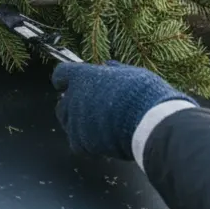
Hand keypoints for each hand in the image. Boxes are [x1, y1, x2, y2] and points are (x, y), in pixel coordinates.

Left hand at [51, 61, 195, 160]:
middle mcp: (73, 98)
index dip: (65, 79)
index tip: (69, 82)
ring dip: (78, 123)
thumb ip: (115, 70)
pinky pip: (77, 143)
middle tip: (91, 107)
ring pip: (67, 122)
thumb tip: (109, 65)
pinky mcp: (81, 142)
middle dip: (73, 104)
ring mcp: (75, 121)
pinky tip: (101, 140)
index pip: (61, 74)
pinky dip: (86, 143)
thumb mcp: (132, 73)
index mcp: (82, 77)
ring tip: (98, 125)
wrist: (148, 123)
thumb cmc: (142, 95)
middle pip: (63, 101)